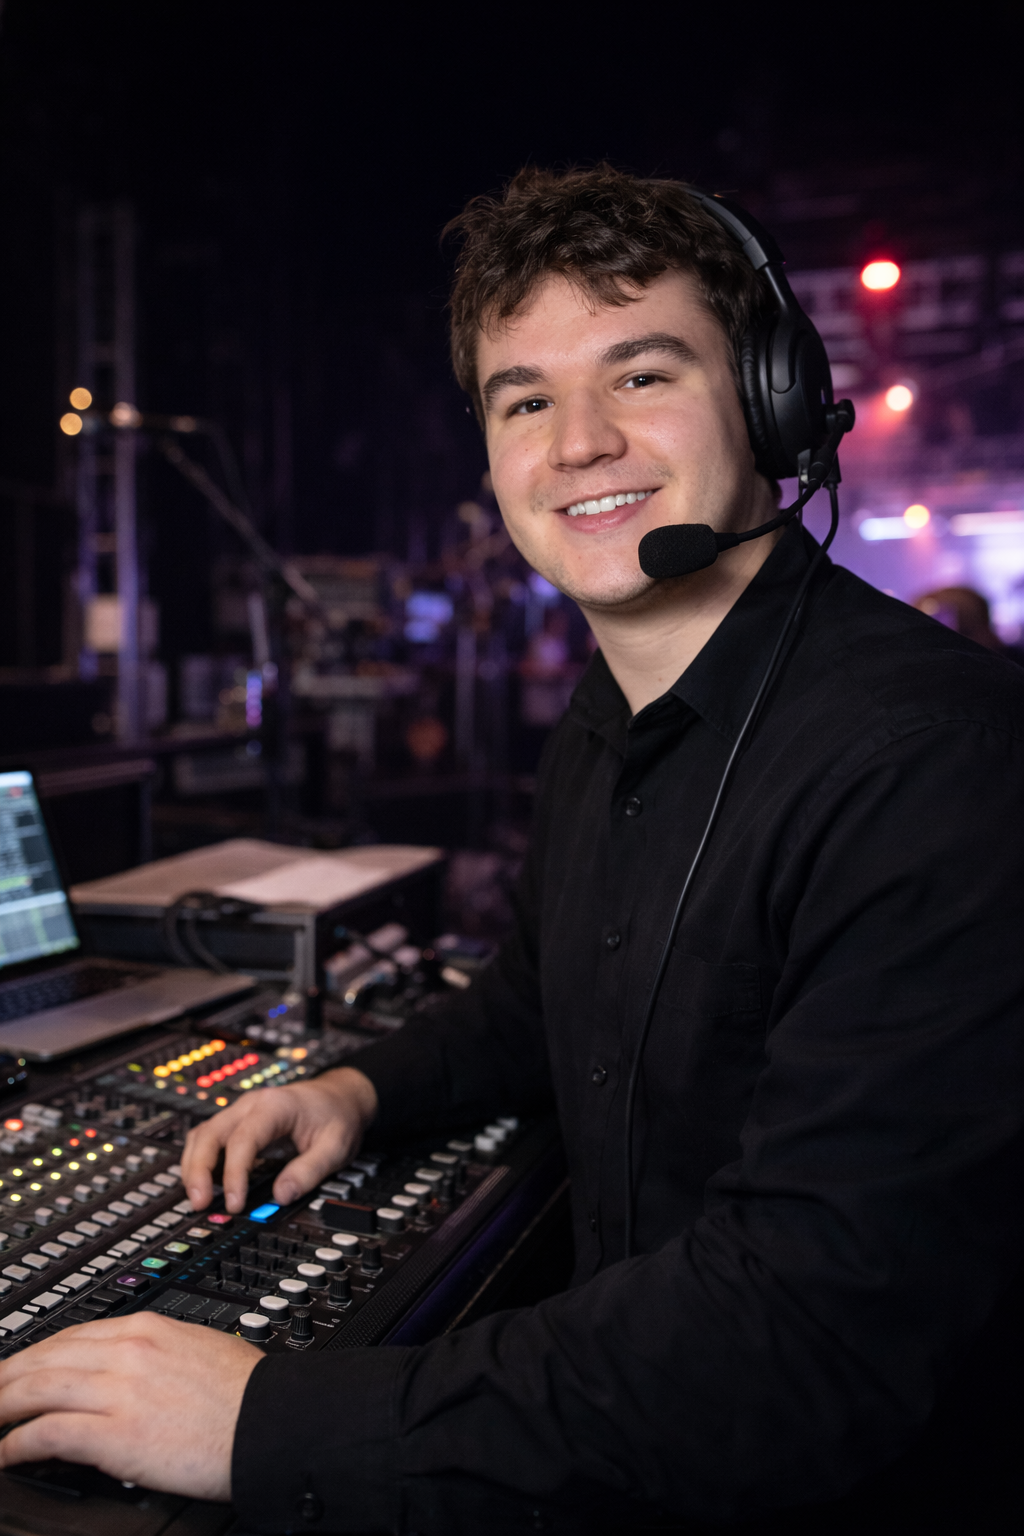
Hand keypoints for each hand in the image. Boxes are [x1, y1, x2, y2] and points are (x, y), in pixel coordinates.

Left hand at [0, 1313, 261, 1498]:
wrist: (270, 1423)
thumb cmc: (246, 1394)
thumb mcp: (196, 1351)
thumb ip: (155, 1356)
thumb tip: (129, 1375)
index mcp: (148, 1328)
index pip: (72, 1335)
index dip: (35, 1354)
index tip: (18, 1368)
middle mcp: (127, 1352)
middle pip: (44, 1357)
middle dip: (5, 1377)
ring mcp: (119, 1391)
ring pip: (36, 1388)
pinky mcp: (115, 1434)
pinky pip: (47, 1432)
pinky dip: (15, 1443)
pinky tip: (4, 1454)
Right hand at [181, 1065, 378, 1213]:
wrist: (339, 1096)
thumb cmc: (337, 1116)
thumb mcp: (336, 1146)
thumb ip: (309, 1171)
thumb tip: (281, 1197)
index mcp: (274, 1107)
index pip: (242, 1140)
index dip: (234, 1174)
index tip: (235, 1204)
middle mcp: (251, 1105)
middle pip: (209, 1133)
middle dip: (199, 1170)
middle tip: (200, 1204)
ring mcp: (241, 1112)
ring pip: (203, 1135)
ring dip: (194, 1166)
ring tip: (197, 1198)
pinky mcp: (238, 1123)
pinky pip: (208, 1138)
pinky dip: (200, 1160)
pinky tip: (203, 1183)